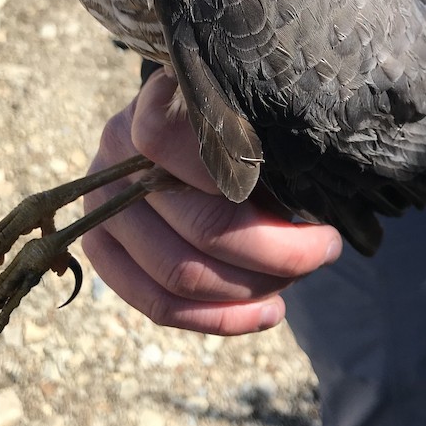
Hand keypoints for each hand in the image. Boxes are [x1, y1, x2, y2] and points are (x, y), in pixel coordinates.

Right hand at [81, 70, 341, 333]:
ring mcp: (100, 205)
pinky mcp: (102, 250)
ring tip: (299, 275)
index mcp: (153, 105)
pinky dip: (221, 319)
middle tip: (325, 248)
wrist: (182, 121)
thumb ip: (266, 143)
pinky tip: (270, 313)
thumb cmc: (237, 117)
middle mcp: (116, 155)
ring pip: (181, 276)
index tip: (309, 203)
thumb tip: (309, 205)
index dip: (244, 178)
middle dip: (278, 252)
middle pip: (202, 226)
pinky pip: (159, 305)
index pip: (186, 145)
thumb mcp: (253, 111)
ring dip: (254, 288)